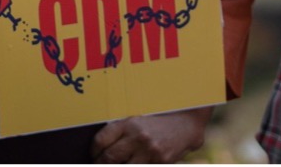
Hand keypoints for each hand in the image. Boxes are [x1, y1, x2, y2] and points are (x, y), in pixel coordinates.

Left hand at [92, 108, 210, 162]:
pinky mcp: (160, 162)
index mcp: (130, 123)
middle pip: (109, 158)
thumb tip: (102, 144)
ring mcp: (150, 152)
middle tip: (100, 163)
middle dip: (101, 163)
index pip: (102, 140)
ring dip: (118, 166)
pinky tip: (135, 162)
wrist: (187, 123)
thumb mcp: (139, 118)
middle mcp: (138, 137)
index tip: (94, 154)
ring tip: (117, 164)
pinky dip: (135, 165)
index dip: (94, 151)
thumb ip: (122, 129)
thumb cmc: (159, 119)